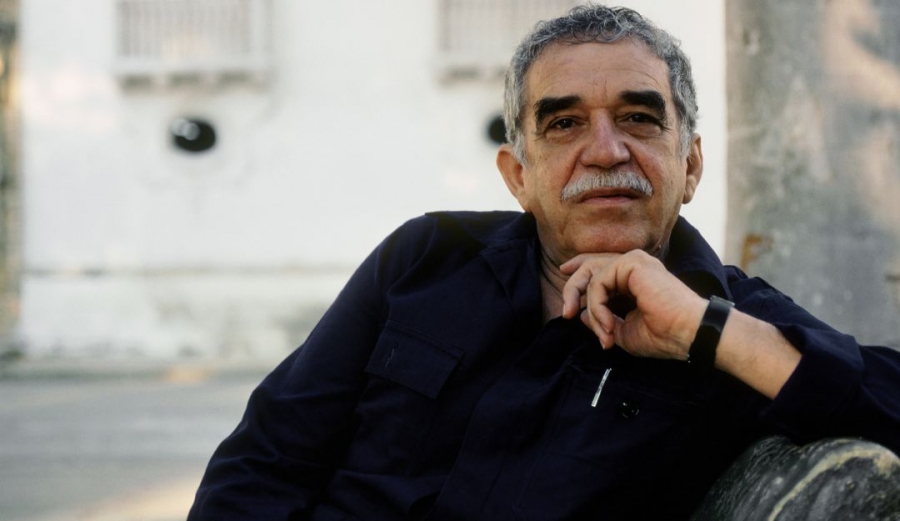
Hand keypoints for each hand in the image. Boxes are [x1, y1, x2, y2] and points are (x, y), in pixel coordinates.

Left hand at [560, 250, 706, 359]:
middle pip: (589, 265)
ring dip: (590, 307)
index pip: (598, 266)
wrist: (688, 333)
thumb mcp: (623, 331)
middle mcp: (634, 265)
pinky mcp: (633, 263)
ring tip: (605, 332)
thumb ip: (601, 320)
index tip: (563, 277)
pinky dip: (598, 305)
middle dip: (572, 289)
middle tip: (566, 314)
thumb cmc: (663, 335)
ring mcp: (634, 261)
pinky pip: (599, 281)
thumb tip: (581, 314)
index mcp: (634, 277)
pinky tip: (610, 324)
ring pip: (591, 274)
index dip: (577, 270)